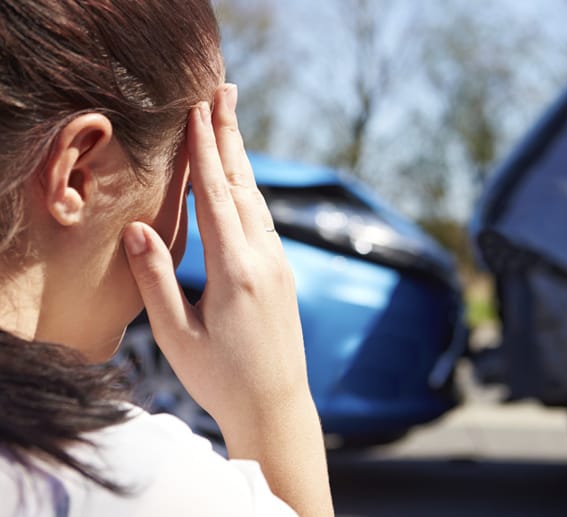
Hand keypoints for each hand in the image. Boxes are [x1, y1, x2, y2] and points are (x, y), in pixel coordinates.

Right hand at [123, 84, 306, 425]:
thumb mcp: (177, 335)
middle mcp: (265, 260)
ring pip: (258, 201)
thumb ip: (157, 278)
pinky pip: (264, 221)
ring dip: (241, 159)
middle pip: (244, 186)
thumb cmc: (221, 378)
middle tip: (224, 90)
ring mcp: (279, 265)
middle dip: (230, 135)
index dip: (205, 150)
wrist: (277, 405)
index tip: (198, 108)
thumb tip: (137, 227)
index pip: (217, 196)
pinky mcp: (283, 274)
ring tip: (229, 122)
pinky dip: (248, 191)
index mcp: (236, 272)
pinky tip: (241, 181)